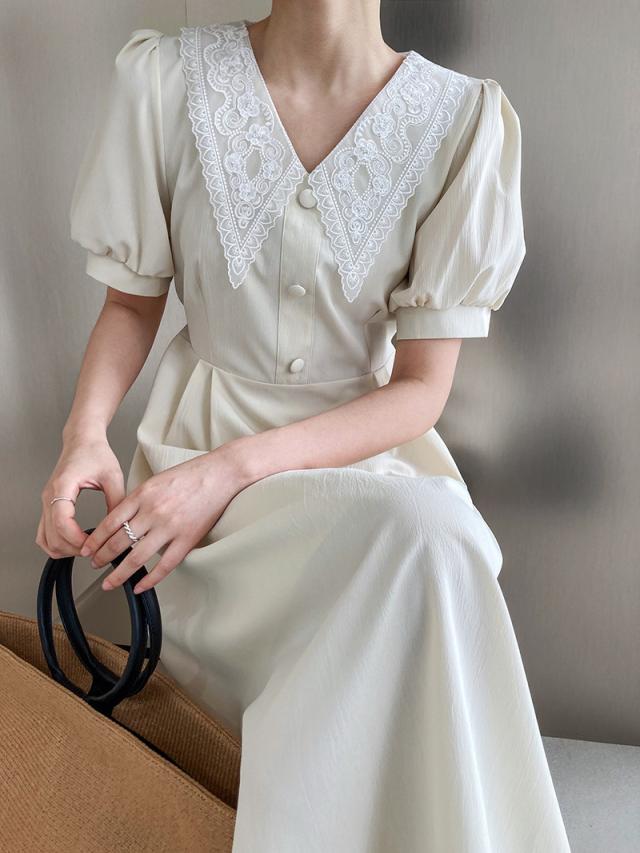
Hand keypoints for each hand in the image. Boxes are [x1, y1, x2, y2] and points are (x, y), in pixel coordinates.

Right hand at [37, 435, 124, 557]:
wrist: (82, 440)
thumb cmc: (95, 453)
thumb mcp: (113, 476)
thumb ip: (117, 501)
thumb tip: (121, 527)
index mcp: (63, 486)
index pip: (61, 521)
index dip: (76, 539)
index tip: (93, 546)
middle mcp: (49, 495)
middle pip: (52, 535)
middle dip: (73, 548)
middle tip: (95, 550)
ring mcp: (46, 501)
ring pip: (45, 538)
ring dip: (63, 549)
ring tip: (86, 548)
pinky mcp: (49, 505)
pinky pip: (44, 532)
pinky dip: (56, 543)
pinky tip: (75, 543)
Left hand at [80, 449, 246, 593]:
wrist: (221, 474)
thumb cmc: (190, 474)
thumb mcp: (156, 481)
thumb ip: (138, 500)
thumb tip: (121, 520)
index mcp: (143, 495)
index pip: (110, 522)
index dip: (95, 540)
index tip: (87, 550)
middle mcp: (153, 512)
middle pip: (119, 542)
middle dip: (102, 557)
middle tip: (94, 565)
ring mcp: (170, 527)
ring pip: (137, 557)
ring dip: (119, 573)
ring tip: (109, 582)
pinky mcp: (187, 539)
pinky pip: (165, 565)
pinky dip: (150, 579)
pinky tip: (140, 586)